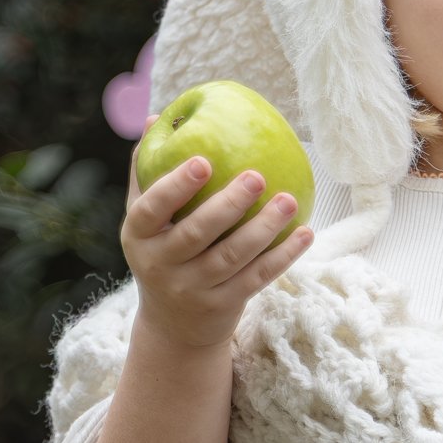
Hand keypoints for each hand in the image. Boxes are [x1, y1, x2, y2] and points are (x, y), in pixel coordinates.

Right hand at [121, 113, 313, 349]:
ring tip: (289, 200)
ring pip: (231, 258)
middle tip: (257, 175)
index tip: (204, 160)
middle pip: (196, 234)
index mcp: (138, 236)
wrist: (173, 326)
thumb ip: (147, 170)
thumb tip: (155, 115)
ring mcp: (191, 290)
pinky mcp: (223, 306)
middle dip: (228, 205)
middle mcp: (160, 265)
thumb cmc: (162, 251)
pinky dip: (282, 256)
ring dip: (263, 229)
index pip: (151, 209)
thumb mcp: (145, 219)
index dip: (176, 186)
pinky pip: (256, 278)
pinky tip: (304, 232)